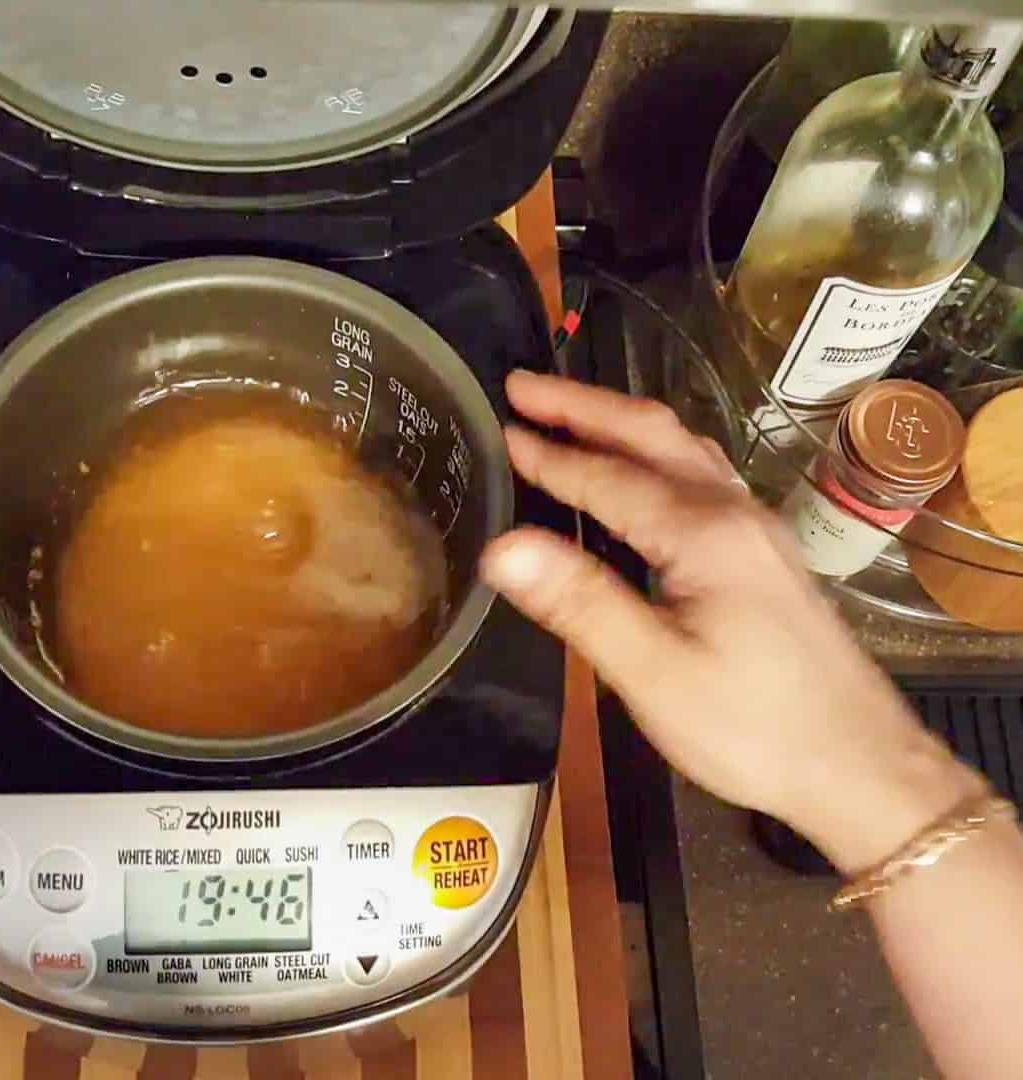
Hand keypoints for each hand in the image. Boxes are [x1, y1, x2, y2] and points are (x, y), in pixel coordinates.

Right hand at [480, 371, 977, 871]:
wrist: (861, 767)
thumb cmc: (753, 728)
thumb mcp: (654, 673)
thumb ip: (579, 603)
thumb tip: (501, 547)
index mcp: (702, 534)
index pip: (608, 477)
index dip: (549, 455)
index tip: (499, 429)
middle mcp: (733, 515)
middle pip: (652, 436)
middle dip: (584, 406)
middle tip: (522, 385)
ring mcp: (757, 532)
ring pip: (683, 452)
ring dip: (621, 424)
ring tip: (569, 415)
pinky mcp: (766, 558)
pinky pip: (700, 479)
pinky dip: (654, 457)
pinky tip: (640, 478)